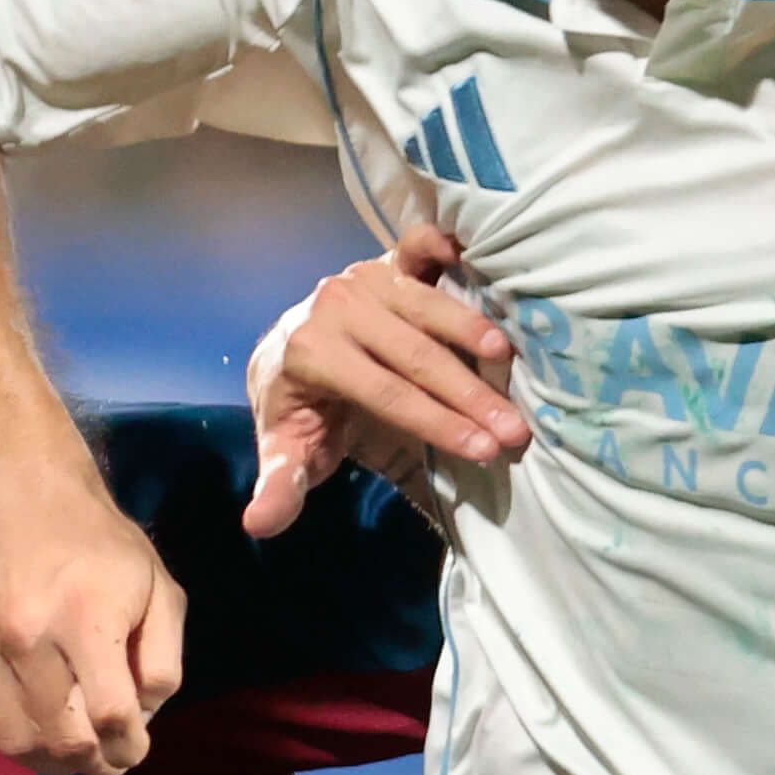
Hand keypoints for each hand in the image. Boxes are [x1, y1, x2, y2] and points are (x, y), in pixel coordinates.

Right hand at [0, 457, 187, 774]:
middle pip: (58, 740)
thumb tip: (143, 719)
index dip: (128, 749)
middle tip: (101, 758)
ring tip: (63, 742)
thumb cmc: (96, 544)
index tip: (132, 748)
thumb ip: (163, 659)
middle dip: (90, 763)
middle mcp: (22, 631)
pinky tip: (21, 709)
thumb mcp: (158, 586)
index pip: (110, 718)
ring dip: (44, 756)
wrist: (14, 488)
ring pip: (10, 740)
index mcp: (85, 616)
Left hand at [244, 227, 522, 531]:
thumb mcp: (287, 453)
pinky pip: (417, 251)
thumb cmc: (298, 412)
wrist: (286, 353)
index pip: (388, 393)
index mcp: (311, 353)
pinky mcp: (382, 261)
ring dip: (475, 335)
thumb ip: (280, 487)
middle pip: (416, 355)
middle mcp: (334, 307)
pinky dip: (446, 251)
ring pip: (429, 308)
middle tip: (515, 429)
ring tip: (512, 364)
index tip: (484, 450)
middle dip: (470, 395)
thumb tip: (259, 524)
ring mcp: (361, 278)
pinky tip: (476, 259)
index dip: (438, 423)